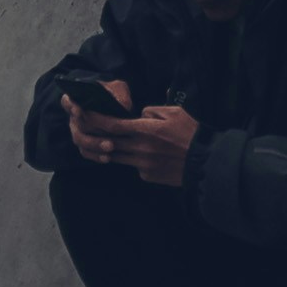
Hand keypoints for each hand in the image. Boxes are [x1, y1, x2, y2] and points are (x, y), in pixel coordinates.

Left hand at [76, 97, 197, 190]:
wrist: (202, 161)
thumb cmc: (189, 132)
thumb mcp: (172, 112)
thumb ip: (151, 111)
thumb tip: (139, 115)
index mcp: (145, 130)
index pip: (113, 125)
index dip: (96, 120)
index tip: (84, 114)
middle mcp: (139, 149)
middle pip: (110, 143)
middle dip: (97, 135)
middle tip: (86, 128)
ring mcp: (142, 165)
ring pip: (118, 157)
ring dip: (111, 149)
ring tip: (106, 141)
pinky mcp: (147, 176)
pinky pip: (134, 165)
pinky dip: (133, 158)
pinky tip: (144, 153)